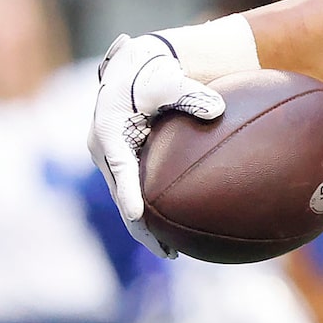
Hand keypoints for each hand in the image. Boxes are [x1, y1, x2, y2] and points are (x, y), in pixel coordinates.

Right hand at [89, 34, 223, 255]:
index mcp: (109, 130)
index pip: (120, 167)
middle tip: (166, 251)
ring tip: (171, 254)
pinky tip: (175, 233)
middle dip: (140, 227)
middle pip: (122, 195)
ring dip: (145, 228)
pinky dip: (150, 215)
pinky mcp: (124, 162)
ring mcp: (112, 158)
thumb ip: (191, 95)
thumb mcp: (169, 80)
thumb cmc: (152, 73)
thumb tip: (218, 110)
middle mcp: (104, 149)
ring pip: (127, 200)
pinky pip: (135, 193)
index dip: (129, 192)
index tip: (138, 215)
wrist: (135, 68)